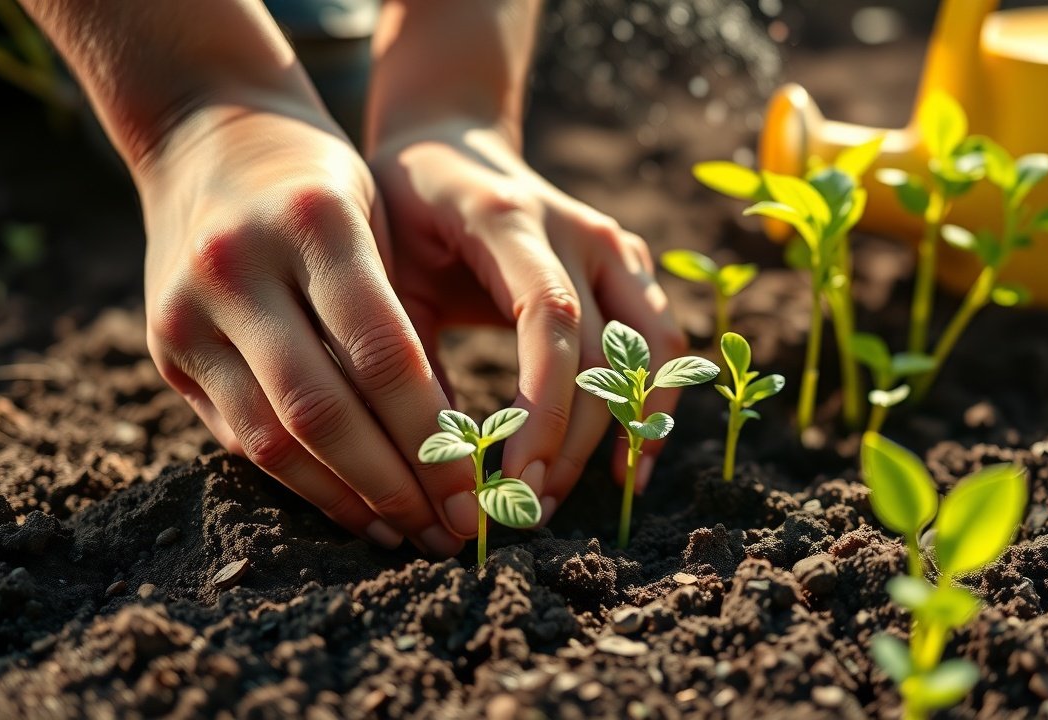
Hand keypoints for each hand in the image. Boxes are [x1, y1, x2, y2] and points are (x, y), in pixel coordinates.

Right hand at [138, 104, 475, 556]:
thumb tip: (456, 443)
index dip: (433, 431)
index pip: (383, 350)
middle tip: (454, 530)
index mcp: (313, 221)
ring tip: (410, 533)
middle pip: (322, 410)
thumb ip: (404, 316)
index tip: (481, 483)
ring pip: (273, 439)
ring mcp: (187, 311)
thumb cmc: (322, 184)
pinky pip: (239, 438)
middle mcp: (237, 266)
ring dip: (349, 500)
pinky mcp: (163, 350)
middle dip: (396, 483)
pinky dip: (302, 482)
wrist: (207, 132)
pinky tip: (355, 508)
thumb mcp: (376, 219)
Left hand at [368, 119, 685, 521]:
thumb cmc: (402, 217)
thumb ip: (405, 352)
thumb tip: (433, 466)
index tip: (514, 479)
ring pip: (650, 351)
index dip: (543, 407)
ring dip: (622, 433)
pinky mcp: (633, 265)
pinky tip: (626, 465)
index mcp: (510, 219)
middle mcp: (578, 230)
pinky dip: (653, 406)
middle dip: (571, 442)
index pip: (552, 319)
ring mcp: (616, 245)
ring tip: (575, 496)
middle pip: (603, 351)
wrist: (451, 146)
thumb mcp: (384, 273)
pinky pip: (663, 343)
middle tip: (526, 511)